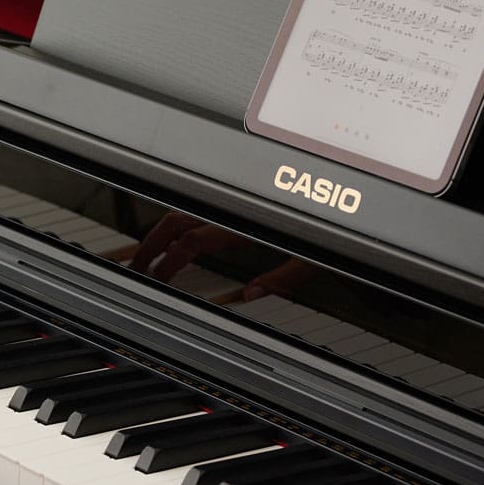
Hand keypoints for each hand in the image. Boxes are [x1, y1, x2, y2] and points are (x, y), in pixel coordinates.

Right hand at [130, 212, 318, 297]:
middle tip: (137, 267)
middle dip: (150, 243)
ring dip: (162, 231)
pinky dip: (182, 220)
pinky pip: (202, 204)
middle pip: (176, 219)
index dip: (168, 262)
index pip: (190, 241)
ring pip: (185, 208)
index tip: (159, 279)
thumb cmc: (332, 220)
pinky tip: (180, 234)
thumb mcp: (310, 256)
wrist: (346, 190)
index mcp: (244, 221)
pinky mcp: (240, 195)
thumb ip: (279, 278)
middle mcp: (234, 205)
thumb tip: (250, 294)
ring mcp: (234, 198)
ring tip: (151, 252)